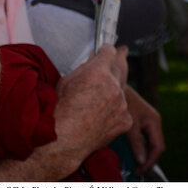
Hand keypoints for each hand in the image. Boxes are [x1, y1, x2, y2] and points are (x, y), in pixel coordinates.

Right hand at [53, 45, 131, 161]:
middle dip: (115, 64)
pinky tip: (100, 114)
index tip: (107, 50)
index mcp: (98, 72)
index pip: (109, 52)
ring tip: (96, 100)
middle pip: (120, 68)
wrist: (65, 137)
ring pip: (121, 91)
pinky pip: (123, 109)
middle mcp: (114, 86)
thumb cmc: (60, 109)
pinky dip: (115, 109)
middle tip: (114, 61)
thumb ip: (83, 69)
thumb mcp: (66, 80)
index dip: (107, 50)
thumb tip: (92, 61)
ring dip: (112, 91)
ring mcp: (122, 104)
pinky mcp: (126, 120)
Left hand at [124, 86, 163, 173]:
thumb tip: (141, 159)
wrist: (112, 82)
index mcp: (154, 121)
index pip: (157, 147)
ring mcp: (144, 118)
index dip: (150, 160)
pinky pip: (138, 134)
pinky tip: (126, 147)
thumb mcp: (129, 122)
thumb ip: (136, 141)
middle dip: (146, 157)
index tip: (141, 168)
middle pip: (153, 145)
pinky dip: (135, 143)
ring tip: (131, 161)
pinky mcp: (135, 117)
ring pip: (146, 140)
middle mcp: (152, 120)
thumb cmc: (121, 100)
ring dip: (140, 151)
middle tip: (136, 168)